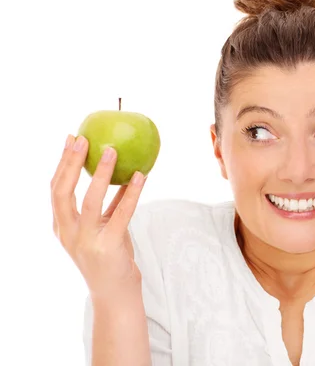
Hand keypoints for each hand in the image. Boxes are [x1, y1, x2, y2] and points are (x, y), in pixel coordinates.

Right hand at [50, 134, 146, 301]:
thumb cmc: (110, 256)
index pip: (56, 189)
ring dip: (102, 173)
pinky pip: (121, 213)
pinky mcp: (108, 247)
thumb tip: (126, 172)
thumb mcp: (103, 227)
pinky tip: (141, 176)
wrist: (115, 293)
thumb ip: (109, 203)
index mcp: (62, 226)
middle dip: (71, 162)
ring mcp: (86, 241)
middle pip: (63, 191)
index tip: (71, 138)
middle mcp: (68, 232)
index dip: (63, 163)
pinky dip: (132, 192)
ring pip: (89, 200)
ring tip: (112, 151)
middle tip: (84, 138)